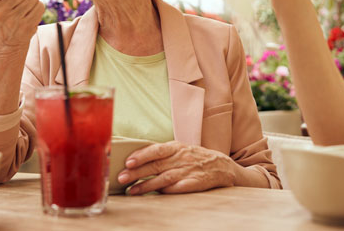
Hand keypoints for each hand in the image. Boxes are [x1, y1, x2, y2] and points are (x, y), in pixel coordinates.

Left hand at [117, 141, 236, 194]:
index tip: (128, 162)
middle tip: (121, 178)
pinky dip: (166, 191)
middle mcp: (181, 158)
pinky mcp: (195, 183)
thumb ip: (161, 154)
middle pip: (156, 166)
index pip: (156, 150)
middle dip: (137, 172)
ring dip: (146, 185)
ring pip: (164, 178)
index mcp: (176, 147)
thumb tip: (136, 159)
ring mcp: (188, 171)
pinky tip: (155, 195)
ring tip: (132, 191)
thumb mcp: (179, 149)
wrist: (221, 166)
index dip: (141, 156)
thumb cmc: (194, 157)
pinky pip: (178, 188)